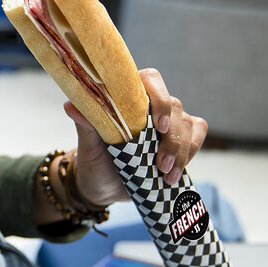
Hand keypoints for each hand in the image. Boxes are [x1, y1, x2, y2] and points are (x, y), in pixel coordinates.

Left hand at [65, 68, 208, 206]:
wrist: (102, 186)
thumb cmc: (93, 160)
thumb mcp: (87, 146)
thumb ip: (85, 124)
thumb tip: (70, 105)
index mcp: (127, 98)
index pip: (150, 80)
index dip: (159, 98)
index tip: (158, 126)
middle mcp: (150, 106)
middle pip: (175, 107)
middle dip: (172, 138)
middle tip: (160, 165)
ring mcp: (167, 122)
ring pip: (188, 124)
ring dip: (182, 150)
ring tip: (166, 175)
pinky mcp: (179, 139)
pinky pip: (197, 135)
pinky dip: (191, 153)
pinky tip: (175, 174)